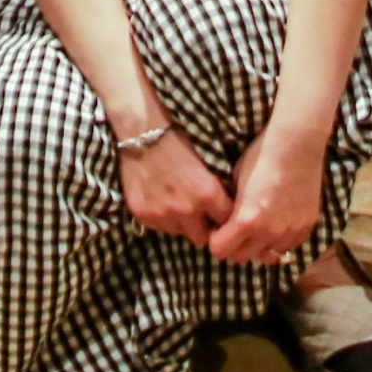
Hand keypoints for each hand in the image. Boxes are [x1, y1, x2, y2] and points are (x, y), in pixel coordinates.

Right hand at [112, 117, 232, 246]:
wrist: (143, 134)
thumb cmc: (179, 144)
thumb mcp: (207, 165)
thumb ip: (217, 192)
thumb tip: (228, 211)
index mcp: (207, 194)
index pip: (226, 224)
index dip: (223, 219)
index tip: (219, 215)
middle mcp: (186, 210)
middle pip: (202, 238)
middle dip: (203, 227)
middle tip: (198, 213)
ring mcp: (163, 215)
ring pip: (179, 232)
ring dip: (181, 222)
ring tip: (175, 200)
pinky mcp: (143, 216)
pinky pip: (159, 227)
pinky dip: (161, 217)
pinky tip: (159, 198)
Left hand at [206, 120, 328, 267]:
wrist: (296, 145)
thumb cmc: (261, 157)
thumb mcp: (236, 181)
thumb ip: (232, 207)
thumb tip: (227, 220)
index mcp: (246, 220)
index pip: (220, 251)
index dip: (216, 240)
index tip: (218, 230)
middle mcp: (268, 232)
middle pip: (242, 258)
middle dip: (235, 246)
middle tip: (236, 231)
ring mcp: (289, 232)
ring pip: (267, 256)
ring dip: (260, 245)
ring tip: (260, 225)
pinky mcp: (306, 227)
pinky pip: (288, 246)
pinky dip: (280, 239)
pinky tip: (278, 220)